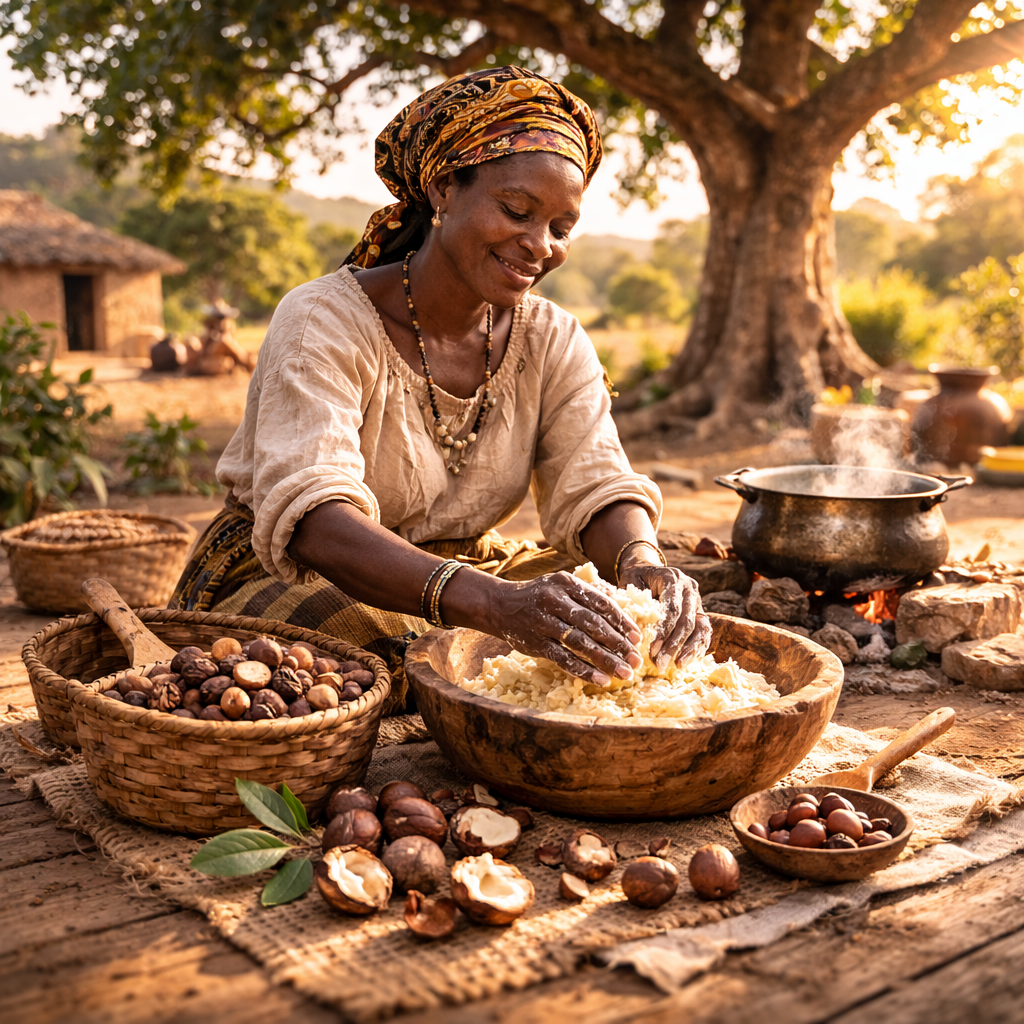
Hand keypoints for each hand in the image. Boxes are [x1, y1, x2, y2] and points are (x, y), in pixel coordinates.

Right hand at [490, 571, 643, 686]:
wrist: (501, 605)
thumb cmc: (540, 596)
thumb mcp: (562, 585)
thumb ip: (588, 594)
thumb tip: (621, 608)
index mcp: (566, 583)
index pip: (601, 603)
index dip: (622, 621)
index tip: (637, 637)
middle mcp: (554, 600)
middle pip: (593, 624)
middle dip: (618, 644)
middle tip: (636, 660)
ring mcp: (543, 622)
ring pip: (580, 644)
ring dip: (605, 660)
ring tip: (624, 673)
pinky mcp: (535, 643)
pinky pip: (563, 659)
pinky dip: (583, 670)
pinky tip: (600, 680)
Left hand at [617, 562, 711, 670]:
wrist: (646, 569)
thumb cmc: (635, 578)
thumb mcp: (630, 584)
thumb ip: (632, 601)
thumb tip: (628, 627)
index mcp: (672, 578)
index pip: (672, 609)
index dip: (664, 632)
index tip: (652, 651)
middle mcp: (689, 588)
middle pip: (687, 621)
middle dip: (674, 645)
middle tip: (661, 664)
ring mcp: (697, 600)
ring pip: (700, 628)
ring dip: (689, 649)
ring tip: (678, 666)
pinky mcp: (700, 612)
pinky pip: (704, 632)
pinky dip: (696, 648)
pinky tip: (686, 661)